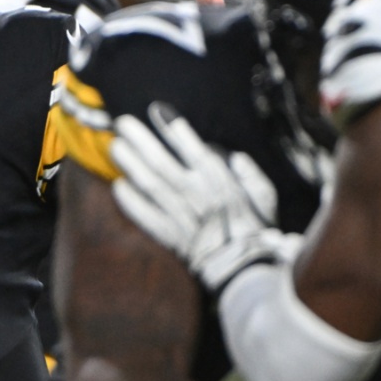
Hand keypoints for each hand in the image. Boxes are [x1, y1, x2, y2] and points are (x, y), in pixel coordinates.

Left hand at [108, 102, 296, 288]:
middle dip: (141, 141)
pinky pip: (146, 217)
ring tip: (115, 146)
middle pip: (163, 163)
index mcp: (221, 184)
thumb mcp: (265, 198)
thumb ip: (251, 175)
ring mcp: (181, 216)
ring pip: (151, 185)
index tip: (155, 110)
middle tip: (122, 123)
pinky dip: (131, 202)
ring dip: (131, 164)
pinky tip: (118, 186)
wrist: (243, 270)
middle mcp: (198, 197)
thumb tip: (235, 157)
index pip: (194, 151)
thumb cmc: (255, 228)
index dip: (174, 130)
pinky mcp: (169, 235)